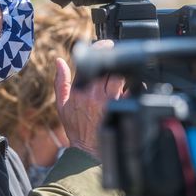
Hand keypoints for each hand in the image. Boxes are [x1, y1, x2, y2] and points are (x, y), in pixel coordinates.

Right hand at [54, 40, 124, 158]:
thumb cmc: (75, 128)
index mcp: (79, 88)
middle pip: (108, 66)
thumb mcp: (61, 105)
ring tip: (126, 71)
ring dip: (124, 71)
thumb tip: (59, 61)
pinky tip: (135, 85)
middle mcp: (93, 93)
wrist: (86, 151)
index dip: (101, 48)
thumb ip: (61, 81)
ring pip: (120, 76)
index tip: (107, 44)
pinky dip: (135, 86)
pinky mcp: (120, 109)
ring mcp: (108, 101)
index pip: (90, 60)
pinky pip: (132, 91)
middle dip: (115, 58)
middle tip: (119, 56)